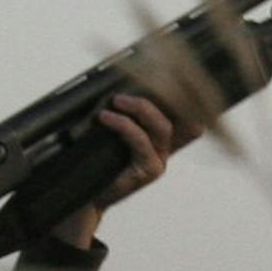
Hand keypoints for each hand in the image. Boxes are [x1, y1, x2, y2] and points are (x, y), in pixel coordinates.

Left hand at [52, 93, 197, 246]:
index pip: (182, 114)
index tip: (171, 78)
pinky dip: (124, 125)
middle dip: (154, 97)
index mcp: (159, 138)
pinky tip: (107, 118)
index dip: (185, 97)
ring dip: (139, 108)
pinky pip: (141, 140)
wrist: (86, 192)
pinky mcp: (150, 170)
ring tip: (115, 101)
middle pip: (176, 115)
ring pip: (161, 127)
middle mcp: (164, 149)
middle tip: (126, 90)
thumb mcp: (113, 132)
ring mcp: (159, 161)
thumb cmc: (98, 161)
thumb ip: (125, 113)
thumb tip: (125, 84)